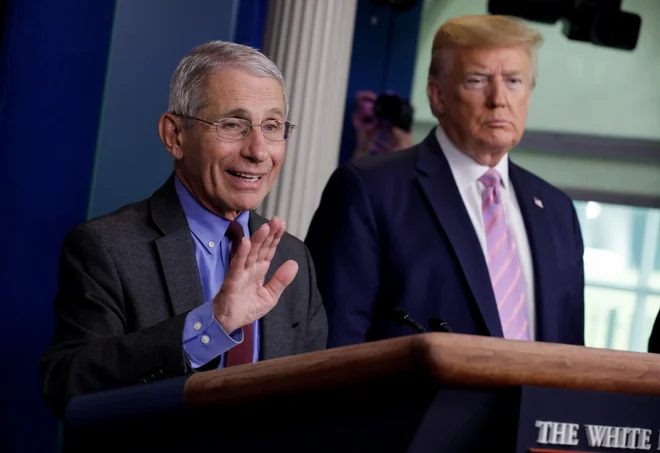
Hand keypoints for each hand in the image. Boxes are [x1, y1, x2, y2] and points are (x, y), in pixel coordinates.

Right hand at [213, 217, 297, 332]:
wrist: (228, 323)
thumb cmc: (246, 308)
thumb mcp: (270, 296)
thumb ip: (281, 280)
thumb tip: (294, 263)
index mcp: (260, 270)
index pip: (269, 250)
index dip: (275, 237)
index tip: (282, 224)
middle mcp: (250, 268)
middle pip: (261, 247)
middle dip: (268, 234)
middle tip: (276, 220)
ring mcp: (241, 273)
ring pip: (250, 253)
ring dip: (257, 240)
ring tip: (265, 228)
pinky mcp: (232, 280)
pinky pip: (236, 265)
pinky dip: (241, 254)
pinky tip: (245, 243)